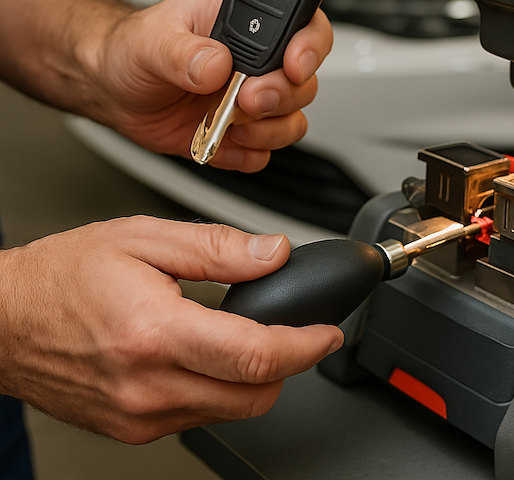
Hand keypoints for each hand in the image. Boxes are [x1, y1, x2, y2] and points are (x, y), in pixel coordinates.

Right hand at [0, 216, 342, 442]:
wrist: (4, 320)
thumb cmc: (64, 275)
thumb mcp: (145, 238)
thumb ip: (218, 248)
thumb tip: (273, 254)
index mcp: (155, 333)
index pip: (255, 356)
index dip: (305, 345)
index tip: (327, 332)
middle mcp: (147, 387)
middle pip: (255, 395)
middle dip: (290, 364)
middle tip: (297, 329)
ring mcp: (138, 417)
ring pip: (232, 411)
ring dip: (256, 378)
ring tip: (251, 336)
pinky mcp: (131, 429)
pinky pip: (199, 416)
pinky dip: (220, 389)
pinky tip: (210, 355)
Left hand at [84, 0, 333, 170]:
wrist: (108, 87)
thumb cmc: (130, 48)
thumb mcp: (149, 40)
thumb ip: (183, 51)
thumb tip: (216, 63)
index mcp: (245, 17)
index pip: (304, 25)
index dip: (309, 48)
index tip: (291, 66)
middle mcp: (258, 57)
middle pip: (304, 81)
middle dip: (281, 97)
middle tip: (245, 100)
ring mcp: (252, 96)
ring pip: (293, 119)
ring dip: (266, 130)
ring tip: (228, 125)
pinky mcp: (242, 130)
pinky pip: (265, 152)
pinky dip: (244, 154)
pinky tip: (217, 142)